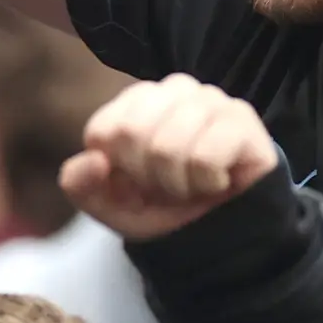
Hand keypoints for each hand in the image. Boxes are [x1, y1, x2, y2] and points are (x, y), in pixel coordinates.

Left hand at [59, 74, 282, 240]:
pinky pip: (205, 157)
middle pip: (132, 132)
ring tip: (193, 185)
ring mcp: (211, 100)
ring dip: (177, 184)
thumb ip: (81, 184)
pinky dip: (206, 183)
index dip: (117, 171)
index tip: (138, 183)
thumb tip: (93, 160)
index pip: (103, 131)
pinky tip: (218, 182)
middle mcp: (175, 90)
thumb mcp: (111, 206)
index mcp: (138, 100)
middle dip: (146, 177)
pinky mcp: (242, 119)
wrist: (222, 232)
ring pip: (169, 146)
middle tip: (168, 186)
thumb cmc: (165, 207)